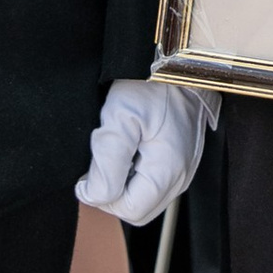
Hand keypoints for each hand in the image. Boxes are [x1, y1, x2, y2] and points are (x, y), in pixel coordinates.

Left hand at [77, 76, 215, 226]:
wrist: (177, 62)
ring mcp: (184, 169)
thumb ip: (106, 163)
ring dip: (124, 184)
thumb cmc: (150, 86)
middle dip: (113, 193)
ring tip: (116, 151)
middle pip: (138, 209)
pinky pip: (154, 183)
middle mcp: (181, 176)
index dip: (103, 196)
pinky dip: (136, 175)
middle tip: (100, 162)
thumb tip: (93, 196)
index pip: (129, 210)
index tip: (88, 172)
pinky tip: (129, 149)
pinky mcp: (182, 160)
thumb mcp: (120, 119)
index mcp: (167, 170)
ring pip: (146, 198)